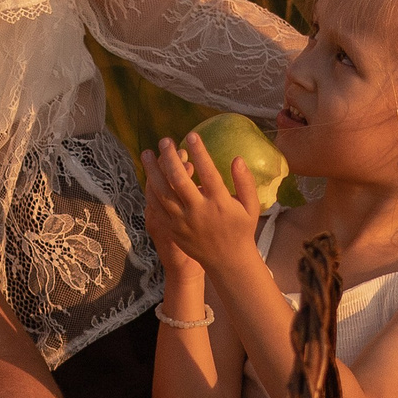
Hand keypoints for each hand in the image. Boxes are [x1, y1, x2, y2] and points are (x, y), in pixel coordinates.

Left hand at [139, 131, 261, 274]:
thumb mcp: (251, 206)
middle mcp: (199, 211)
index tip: (192, 136)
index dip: (199, 153)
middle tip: (165, 140)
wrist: (227, 261)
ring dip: (152, 171)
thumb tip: (237, 158)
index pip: (208, 173)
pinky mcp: (172, 229)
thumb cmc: (241, 229)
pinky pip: (157, 206)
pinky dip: (150, 189)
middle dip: (170, 157)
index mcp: (220, 203)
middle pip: (179, 180)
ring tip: (147, 153)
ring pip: (162, 192)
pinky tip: (148, 176)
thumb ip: (245, 182)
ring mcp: (182, 221)